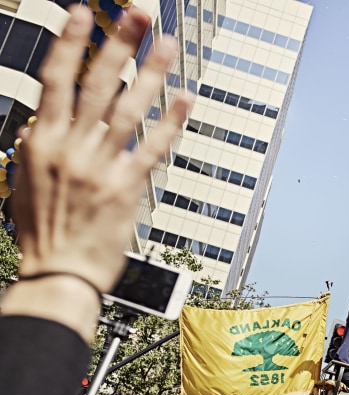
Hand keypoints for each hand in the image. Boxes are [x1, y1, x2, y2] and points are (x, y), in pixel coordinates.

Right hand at [2, 6, 191, 339]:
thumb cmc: (43, 231)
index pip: (55, 80)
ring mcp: (100, 168)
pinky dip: (170, 122)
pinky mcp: (127, 189)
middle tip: (140, 14)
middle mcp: (70, 148)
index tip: (84, 13)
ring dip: (151, 73)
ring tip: (168, 44)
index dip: (71, 43)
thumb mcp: (24, 182)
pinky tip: (185, 99)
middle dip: (119, 44)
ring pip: (129, 109)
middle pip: (97, 84)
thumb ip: (33, 146)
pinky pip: (153, 148)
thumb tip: (36, 121)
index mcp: (40, 141)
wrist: (59, 276)